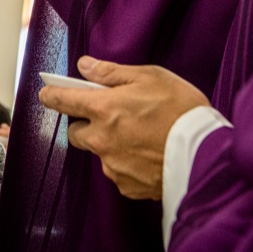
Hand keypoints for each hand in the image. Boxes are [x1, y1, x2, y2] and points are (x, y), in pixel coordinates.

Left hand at [38, 56, 209, 199]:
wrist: (206, 154)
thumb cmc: (182, 111)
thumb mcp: (150, 77)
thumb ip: (111, 72)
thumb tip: (85, 66)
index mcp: (104, 109)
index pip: (63, 100)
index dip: (52, 95)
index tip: (46, 93)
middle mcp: (102, 140)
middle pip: (76, 132)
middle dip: (86, 123)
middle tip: (110, 115)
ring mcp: (113, 165)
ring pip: (99, 152)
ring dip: (109, 144)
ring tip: (140, 135)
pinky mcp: (127, 185)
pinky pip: (117, 171)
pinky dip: (126, 162)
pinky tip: (148, 153)